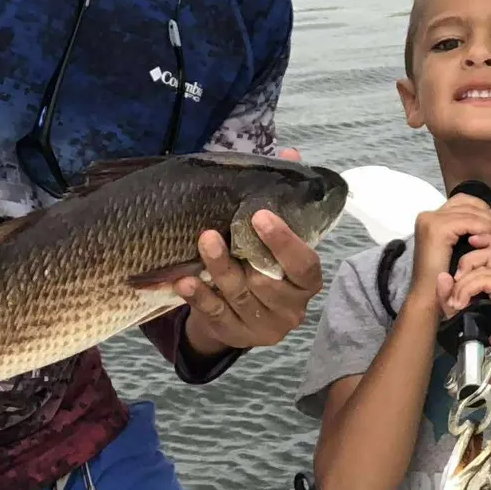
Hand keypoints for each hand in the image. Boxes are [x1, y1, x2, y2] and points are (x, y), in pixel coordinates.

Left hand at [179, 154, 321, 355]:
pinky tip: (183, 281)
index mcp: (307, 281)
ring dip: (216, 268)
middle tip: (215, 230)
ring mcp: (262, 325)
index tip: (260, 216)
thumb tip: (289, 155)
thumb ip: (284, 197)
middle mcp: (290, 307)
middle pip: (265, 282)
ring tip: (201, 242)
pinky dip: (198, 297)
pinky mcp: (235, 335)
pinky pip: (215, 314)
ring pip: (237, 295)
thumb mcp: (278, 236)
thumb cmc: (266, 264)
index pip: (304, 264)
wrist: (247, 314)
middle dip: (240, 255)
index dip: (285, 242)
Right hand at [408, 194, 490, 298]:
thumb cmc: (444, 277)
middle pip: (467, 202)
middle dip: (486, 215)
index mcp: (429, 217)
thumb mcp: (455, 247)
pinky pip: (469, 221)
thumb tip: (489, 218)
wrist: (427, 298)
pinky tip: (490, 240)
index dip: (481, 210)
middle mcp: (428, 215)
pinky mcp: (438, 229)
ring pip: (470, 211)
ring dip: (487, 223)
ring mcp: (431, 220)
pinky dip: (483, 229)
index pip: (462, 201)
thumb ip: (464, 231)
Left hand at [441, 250, 490, 362]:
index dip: (482, 240)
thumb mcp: (458, 309)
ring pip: (487, 263)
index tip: (467, 241)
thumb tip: (442, 276)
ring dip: (465, 280)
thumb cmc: (479, 335)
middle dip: (467, 260)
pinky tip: (461, 303)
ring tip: (457, 300)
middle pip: (490, 250)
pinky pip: (487, 278)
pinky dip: (469, 288)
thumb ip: (448, 293)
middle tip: (455, 282)